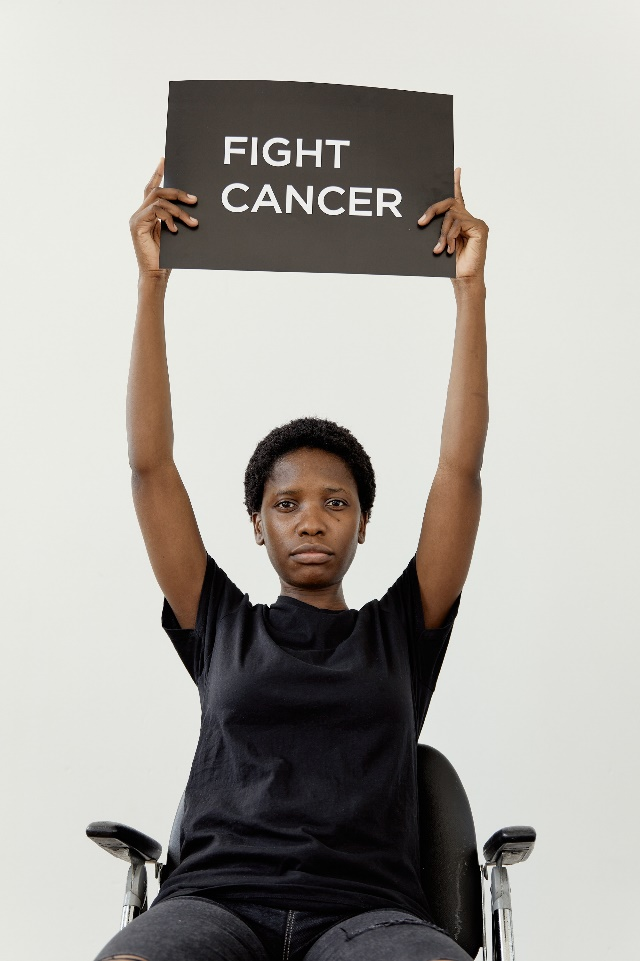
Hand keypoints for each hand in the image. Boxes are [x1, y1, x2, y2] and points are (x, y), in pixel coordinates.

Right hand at [129, 158, 198, 276]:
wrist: (156, 274)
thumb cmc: (167, 257)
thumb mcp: (174, 232)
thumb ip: (175, 218)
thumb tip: (191, 203)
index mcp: (148, 213)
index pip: (152, 188)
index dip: (158, 172)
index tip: (165, 159)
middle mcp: (140, 213)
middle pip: (157, 191)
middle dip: (178, 192)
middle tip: (194, 199)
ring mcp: (136, 218)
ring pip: (158, 200)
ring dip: (179, 210)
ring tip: (192, 222)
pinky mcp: (137, 225)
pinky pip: (155, 211)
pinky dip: (168, 218)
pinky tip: (176, 230)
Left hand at [417, 168, 487, 278]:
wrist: (463, 279)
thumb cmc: (450, 264)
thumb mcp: (440, 241)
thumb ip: (438, 228)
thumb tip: (423, 219)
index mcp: (459, 221)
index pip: (457, 198)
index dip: (456, 183)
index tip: (456, 169)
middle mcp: (469, 218)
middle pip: (449, 203)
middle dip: (432, 210)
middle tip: (421, 222)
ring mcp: (475, 222)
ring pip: (451, 215)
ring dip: (442, 233)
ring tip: (439, 248)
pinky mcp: (480, 228)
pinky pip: (459, 223)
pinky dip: (450, 236)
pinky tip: (449, 248)